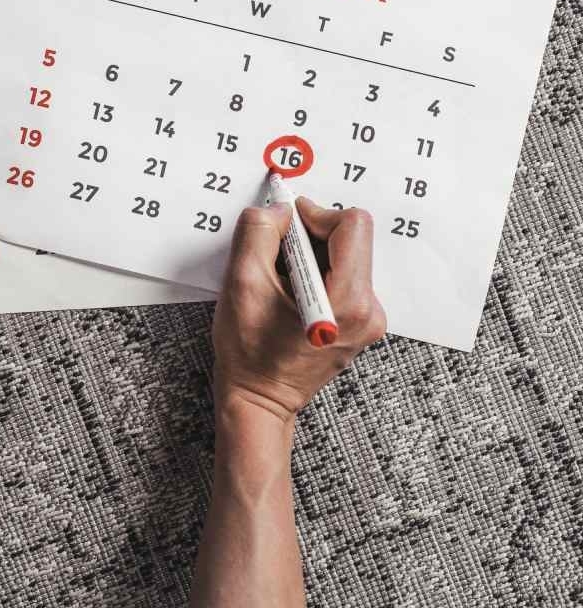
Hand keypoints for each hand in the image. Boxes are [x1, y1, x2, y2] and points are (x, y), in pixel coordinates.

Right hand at [212, 198, 386, 421]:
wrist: (259, 399)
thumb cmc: (249, 355)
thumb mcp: (242, 285)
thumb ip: (258, 234)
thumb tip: (278, 210)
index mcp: (348, 302)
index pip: (353, 226)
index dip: (315, 215)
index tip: (286, 225)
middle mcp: (368, 310)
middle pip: (350, 240)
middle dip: (309, 238)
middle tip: (275, 258)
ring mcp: (367, 319)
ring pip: (345, 257)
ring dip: (310, 257)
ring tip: (279, 282)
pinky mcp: (359, 322)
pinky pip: (343, 277)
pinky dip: (315, 273)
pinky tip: (289, 293)